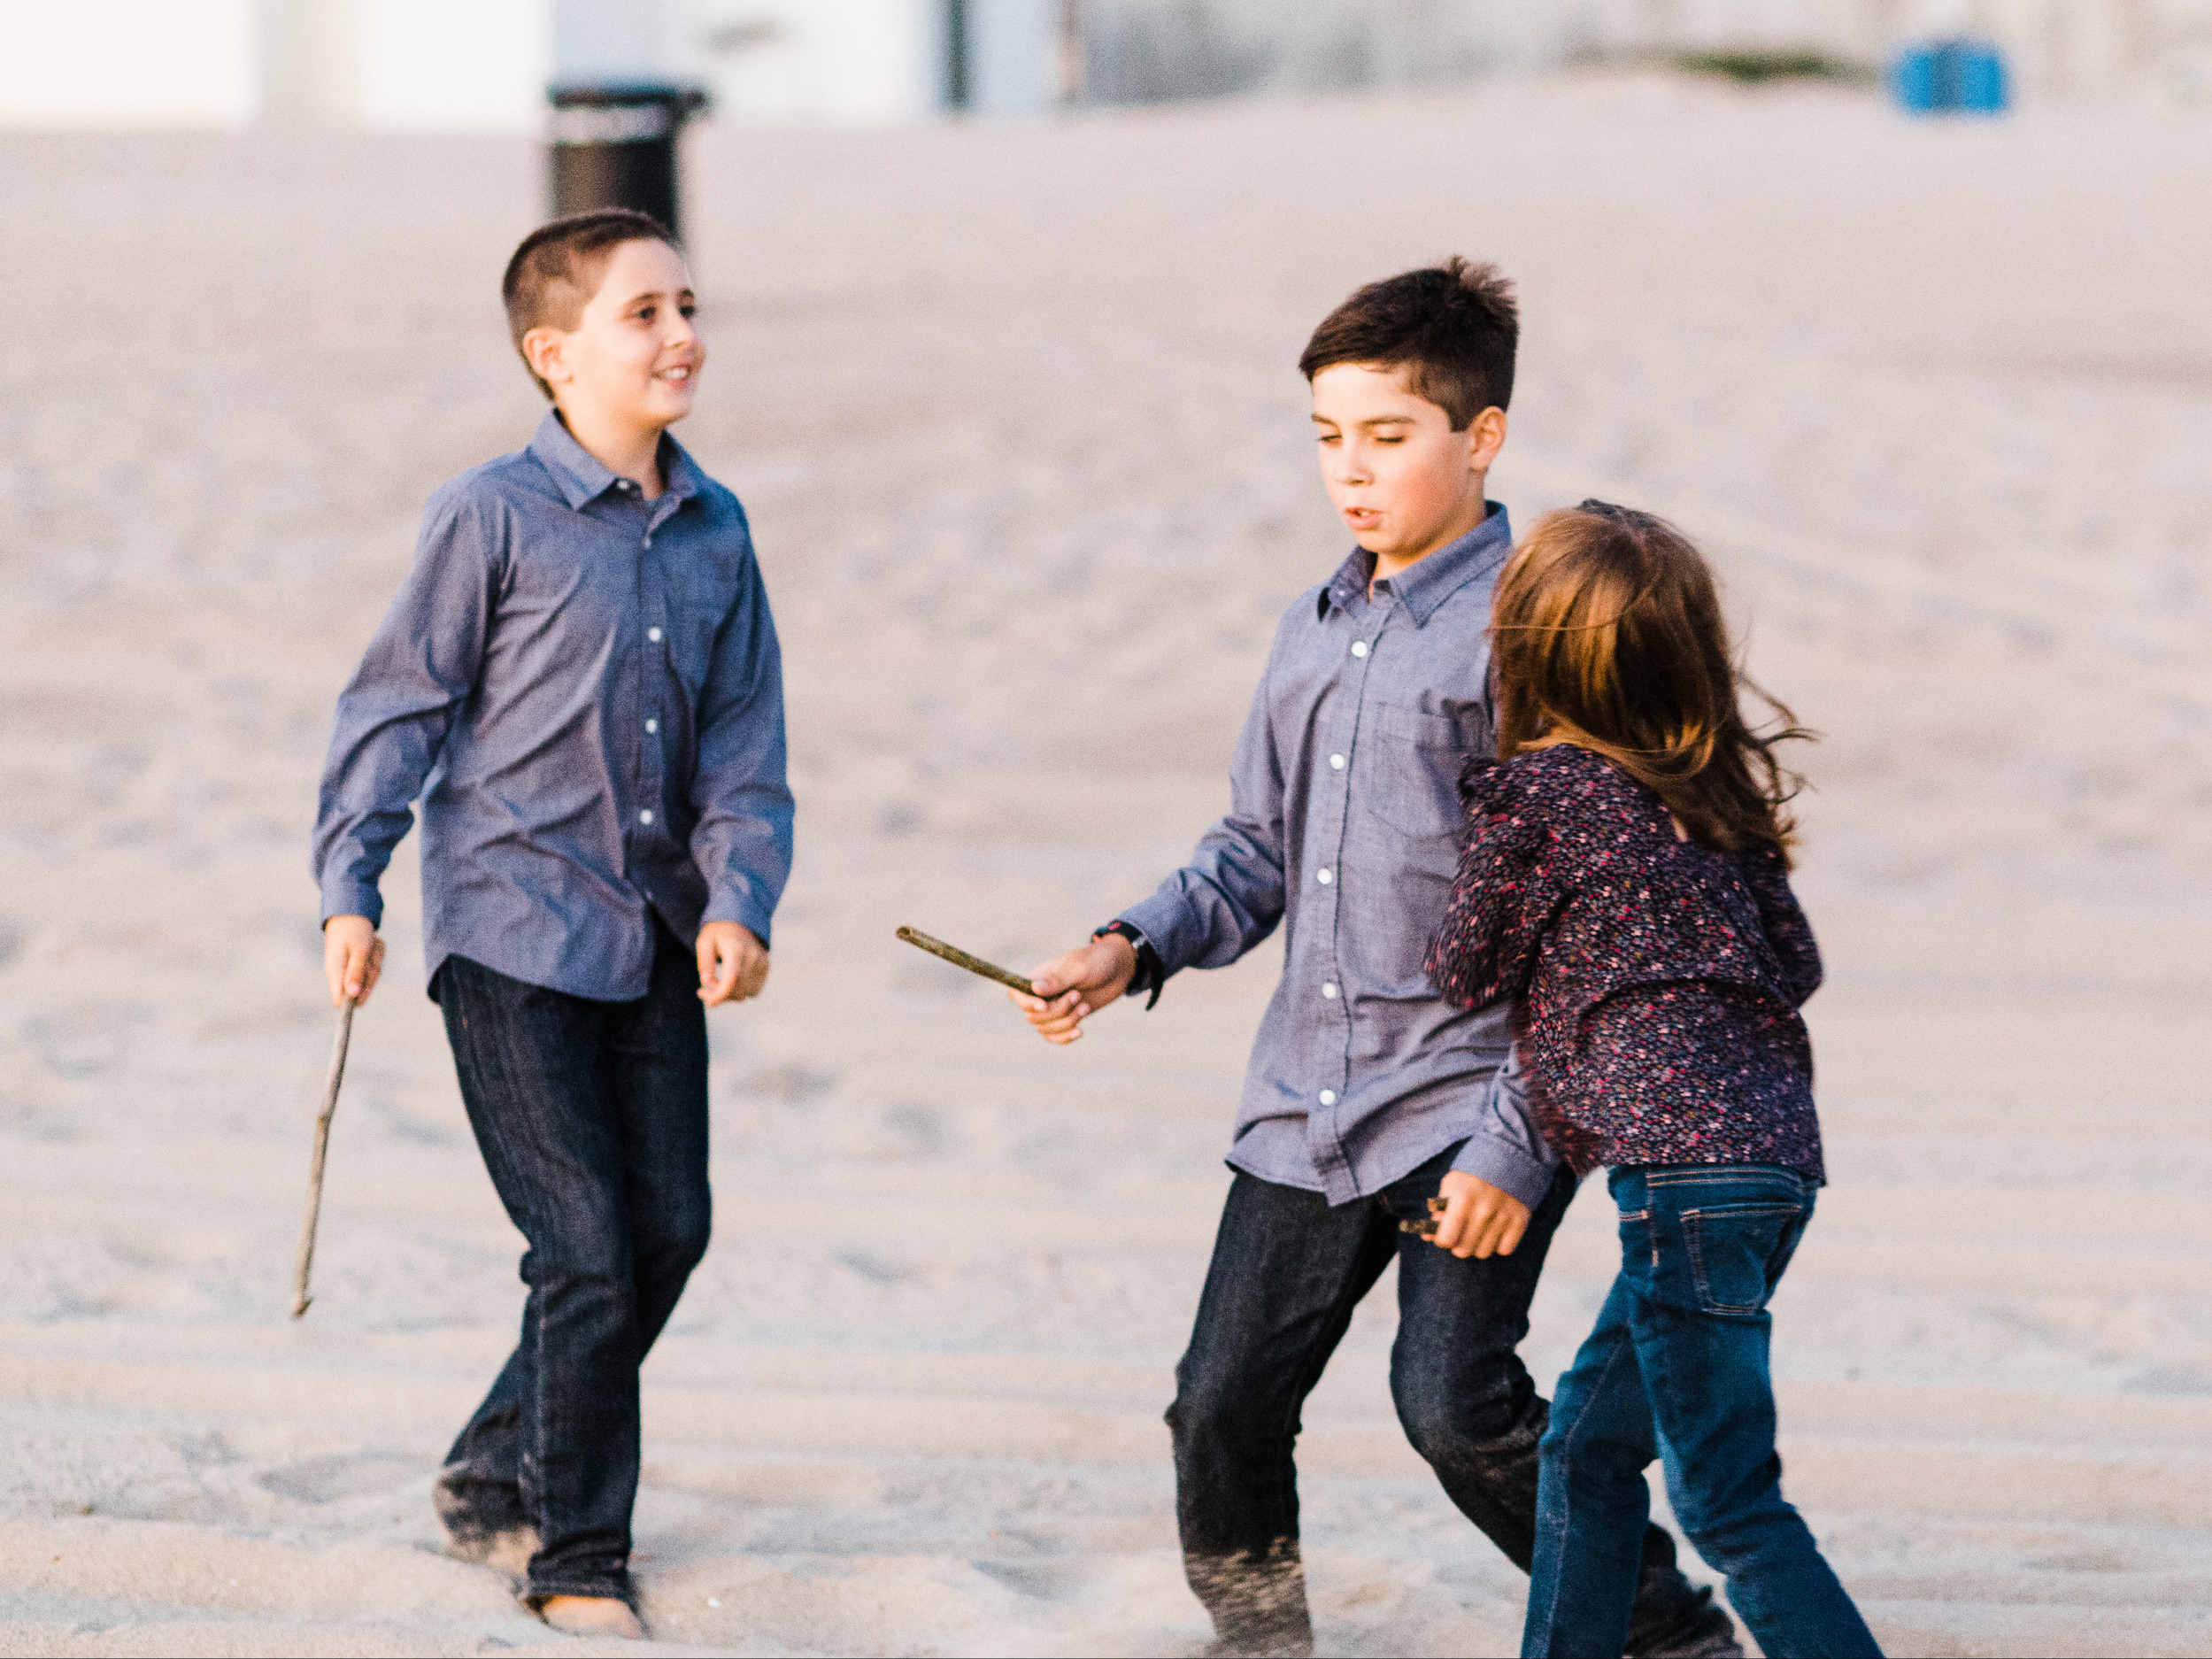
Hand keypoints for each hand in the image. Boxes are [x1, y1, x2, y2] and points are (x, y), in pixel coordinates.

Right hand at [323, 915, 384, 1007]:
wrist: (352, 909)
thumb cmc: (354, 929)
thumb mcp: (359, 950)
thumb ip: (356, 973)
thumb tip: (352, 996)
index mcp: (335, 971)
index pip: (339, 999)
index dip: (352, 1002)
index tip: (362, 1001)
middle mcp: (342, 971)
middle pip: (362, 988)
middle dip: (371, 973)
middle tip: (369, 955)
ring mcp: (351, 965)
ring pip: (372, 974)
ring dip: (375, 959)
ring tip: (370, 943)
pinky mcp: (359, 960)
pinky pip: (375, 963)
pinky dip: (377, 952)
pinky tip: (372, 941)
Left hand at [697, 921, 768, 1005]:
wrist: (739, 921)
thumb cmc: (717, 933)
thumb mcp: (704, 942)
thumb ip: (705, 961)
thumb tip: (706, 981)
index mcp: (736, 948)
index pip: (732, 979)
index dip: (720, 995)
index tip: (708, 1002)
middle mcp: (753, 956)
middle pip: (738, 989)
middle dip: (719, 995)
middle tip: (703, 990)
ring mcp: (762, 962)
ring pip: (746, 994)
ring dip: (730, 995)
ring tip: (717, 984)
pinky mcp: (766, 967)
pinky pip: (754, 991)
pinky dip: (740, 992)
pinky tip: (730, 983)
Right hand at [1007, 934, 1136, 1045]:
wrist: (1120, 969)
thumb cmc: (1098, 961)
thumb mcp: (1080, 968)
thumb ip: (1057, 979)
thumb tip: (1034, 988)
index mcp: (1040, 976)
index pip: (1017, 993)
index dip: (1026, 1003)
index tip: (1045, 1005)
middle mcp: (1043, 993)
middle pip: (1033, 1016)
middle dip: (1057, 1011)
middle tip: (1078, 996)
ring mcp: (1054, 1007)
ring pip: (1045, 1029)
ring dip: (1066, 1023)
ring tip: (1086, 1007)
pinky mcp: (1067, 1018)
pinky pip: (1054, 1036)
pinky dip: (1065, 1038)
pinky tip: (1080, 1032)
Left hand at [1427, 1170, 1530, 1259]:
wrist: (1508, 1159)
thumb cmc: (1472, 1176)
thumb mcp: (1451, 1185)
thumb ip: (1438, 1211)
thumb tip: (1428, 1236)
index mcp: (1462, 1198)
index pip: (1446, 1239)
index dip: (1442, 1240)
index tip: (1444, 1235)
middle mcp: (1484, 1210)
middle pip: (1463, 1251)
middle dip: (1458, 1245)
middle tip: (1461, 1233)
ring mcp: (1504, 1216)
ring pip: (1483, 1253)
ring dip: (1478, 1245)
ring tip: (1478, 1230)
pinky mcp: (1520, 1221)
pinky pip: (1504, 1250)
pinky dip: (1499, 1244)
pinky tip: (1495, 1230)